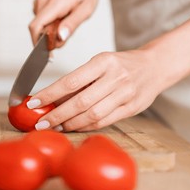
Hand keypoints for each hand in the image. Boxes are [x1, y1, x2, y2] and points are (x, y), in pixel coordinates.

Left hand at [27, 50, 164, 130]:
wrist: (155, 66)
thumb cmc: (122, 64)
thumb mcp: (100, 63)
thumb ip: (79, 80)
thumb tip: (51, 97)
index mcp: (103, 62)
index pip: (70, 81)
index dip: (50, 94)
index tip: (34, 102)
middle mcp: (115, 78)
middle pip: (80, 102)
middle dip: (57, 115)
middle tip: (40, 122)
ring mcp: (125, 94)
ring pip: (92, 115)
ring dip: (70, 124)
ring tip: (54, 127)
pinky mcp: (131, 109)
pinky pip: (104, 122)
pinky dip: (85, 127)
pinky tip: (73, 128)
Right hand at [29, 0, 98, 47]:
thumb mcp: (86, 8)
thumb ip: (72, 24)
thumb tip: (60, 38)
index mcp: (55, 4)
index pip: (36, 27)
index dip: (38, 44)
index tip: (48, 53)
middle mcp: (43, 3)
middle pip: (37, 30)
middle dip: (48, 40)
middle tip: (64, 37)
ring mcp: (39, 3)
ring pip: (40, 26)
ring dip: (50, 32)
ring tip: (64, 25)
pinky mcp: (39, 4)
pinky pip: (41, 21)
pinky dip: (49, 26)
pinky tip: (60, 20)